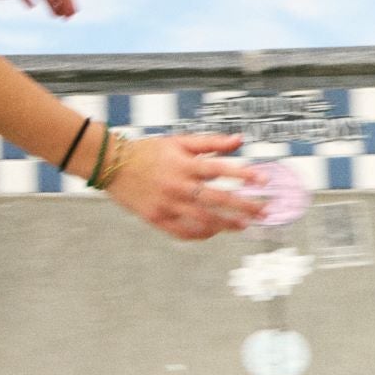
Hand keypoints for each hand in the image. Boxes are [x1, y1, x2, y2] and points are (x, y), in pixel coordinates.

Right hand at [106, 132, 267, 242]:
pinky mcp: (156, 218)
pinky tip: (213, 232)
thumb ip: (210, 142)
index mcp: (184, 164)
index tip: (264, 180)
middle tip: (263, 211)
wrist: (110, 164)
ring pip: (203, 219)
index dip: (244, 175)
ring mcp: (167, 204)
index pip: (221, 169)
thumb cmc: (146, 151)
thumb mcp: (178, 142)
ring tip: (243, 225)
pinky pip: (182, 232)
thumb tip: (239, 140)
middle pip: (218, 199)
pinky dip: (200, 234)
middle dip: (244, 206)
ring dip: (227, 224)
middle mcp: (177, 186)